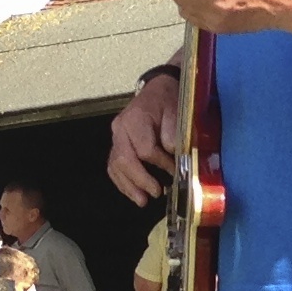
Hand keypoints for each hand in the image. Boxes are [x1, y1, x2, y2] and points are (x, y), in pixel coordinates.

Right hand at [108, 67, 185, 201]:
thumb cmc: (168, 100)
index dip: (160, 164)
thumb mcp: (177, 111)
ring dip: (128, 186)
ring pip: (115, 166)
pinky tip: (132, 192)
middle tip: (155, 194)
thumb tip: (172, 154)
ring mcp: (116, 137)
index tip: (174, 173)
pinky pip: (114, 166)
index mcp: (135, 118)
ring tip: (142, 201)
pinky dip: (122, 181)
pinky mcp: (117, 145)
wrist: (158, 89)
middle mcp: (120, 129)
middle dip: (139, 180)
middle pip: (124, 160)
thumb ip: (174, 132)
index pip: (145, 149)